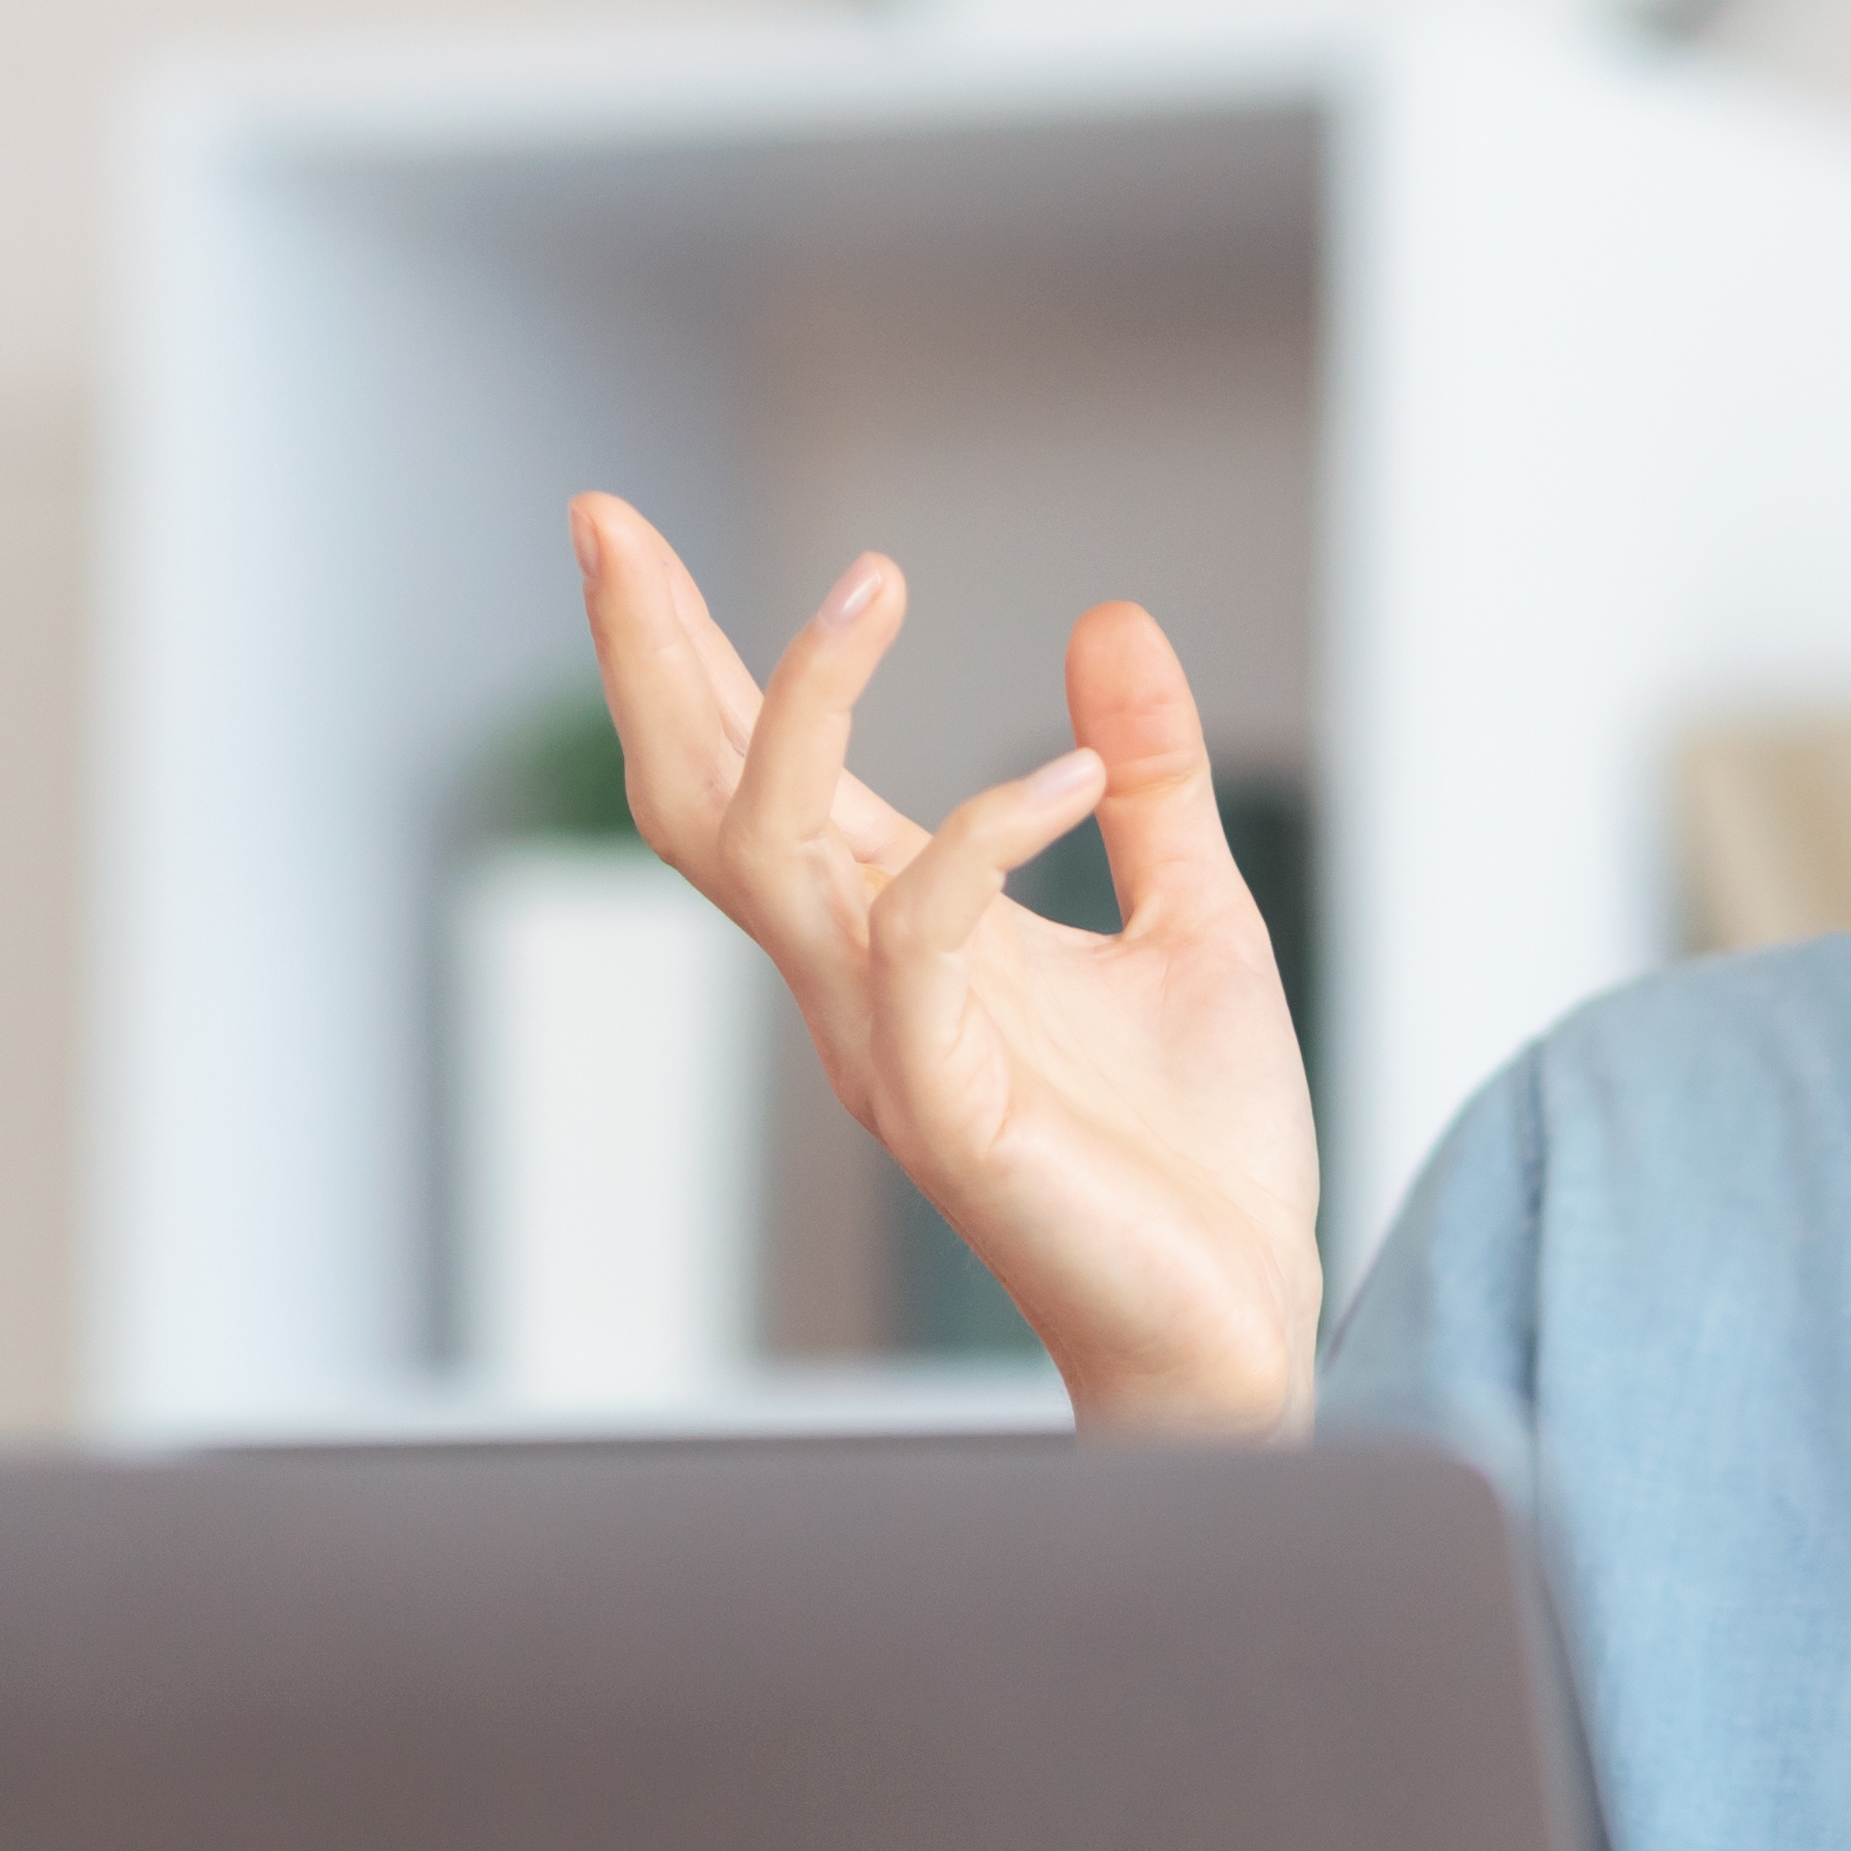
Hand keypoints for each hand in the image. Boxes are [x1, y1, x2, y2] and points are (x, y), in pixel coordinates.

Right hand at [568, 494, 1323, 1434]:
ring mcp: (888, 1050)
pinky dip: (975, 837)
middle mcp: (860, 986)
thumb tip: (1109, 622)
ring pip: (766, 855)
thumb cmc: (1199, 1157)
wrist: (1245, 1329)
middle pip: (698, 801)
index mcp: (897, 935)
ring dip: (797, 707)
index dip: (688, 654)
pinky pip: (916, 944)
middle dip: (648, 659)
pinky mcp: (948, 1116)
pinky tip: (1062, 772)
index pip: (753, 774)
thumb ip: (1147, 782)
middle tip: (605, 521)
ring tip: (870, 580)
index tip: (623, 530)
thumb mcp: (1196, 920)